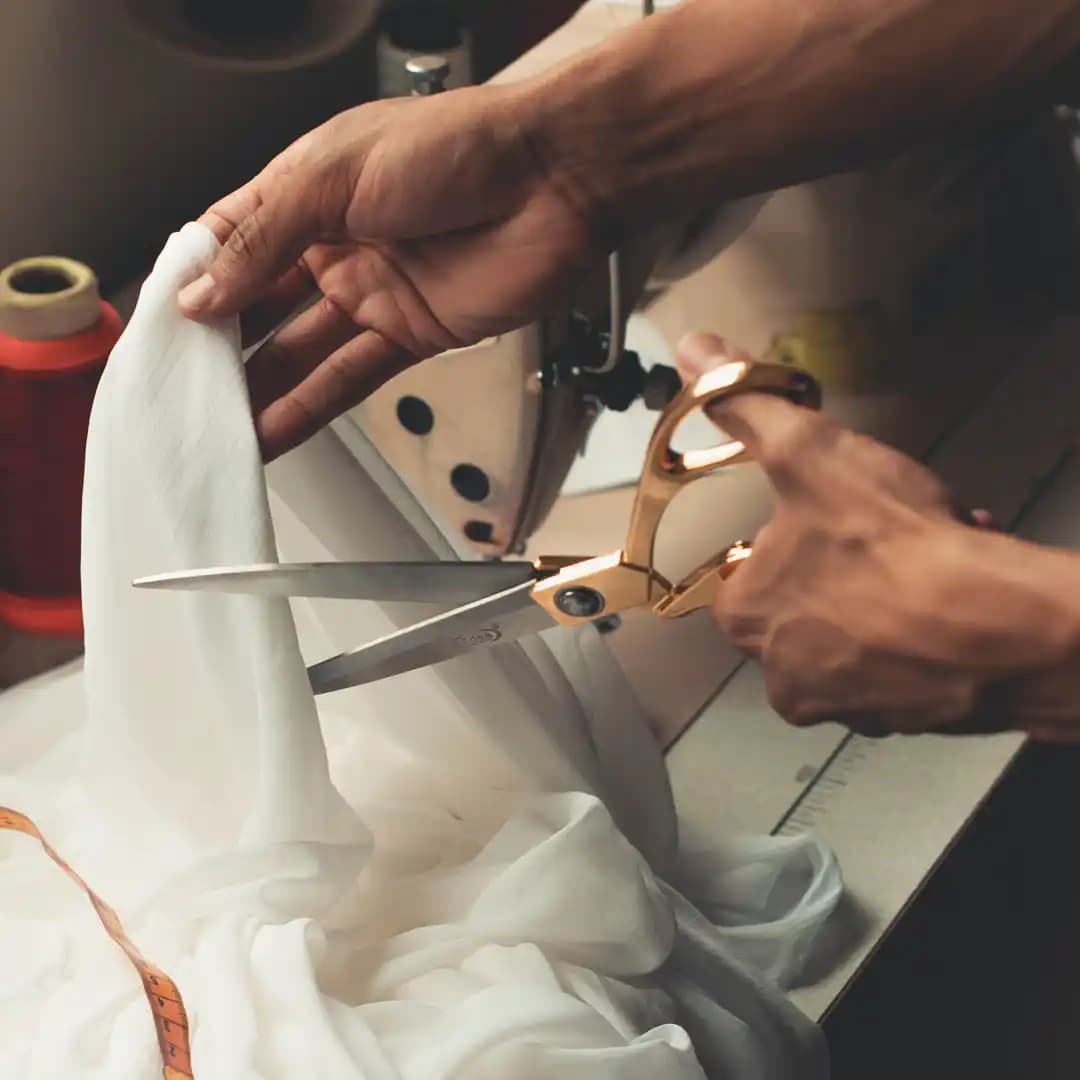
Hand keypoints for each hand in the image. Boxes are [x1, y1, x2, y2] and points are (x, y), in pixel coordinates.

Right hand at [178, 84, 598, 459]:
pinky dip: (312, 407)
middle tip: (182, 386)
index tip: (161, 324)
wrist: (555, 180)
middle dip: (221, 346)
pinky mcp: (412, 333)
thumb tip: (203, 291)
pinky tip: (274, 430)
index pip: (231, 241)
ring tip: (215, 424)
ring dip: (259, 388)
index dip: (195, 282)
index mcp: (309, 190)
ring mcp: (373, 290)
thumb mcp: (334, 176)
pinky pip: (351, 378)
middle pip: (261, 305)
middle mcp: (336, 242)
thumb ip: (264, 239)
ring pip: (301, 350)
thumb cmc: (461, 147)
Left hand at [677, 332, 1079, 738]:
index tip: (841, 511)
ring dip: (896, 588)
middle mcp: (782, 677)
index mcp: (745, 619)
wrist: (996, 628)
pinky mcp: (905, 723)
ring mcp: (846, 708)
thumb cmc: (888, 542)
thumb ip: (746, 405)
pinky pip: (907, 662)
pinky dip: (928, 627)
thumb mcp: (808, 453)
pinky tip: (961, 592)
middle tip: (900, 525)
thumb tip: (693, 352)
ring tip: (941, 549)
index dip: (800, 528)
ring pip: (863, 628)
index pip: (751, 566)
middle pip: (812, 596)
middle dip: (854, 556)